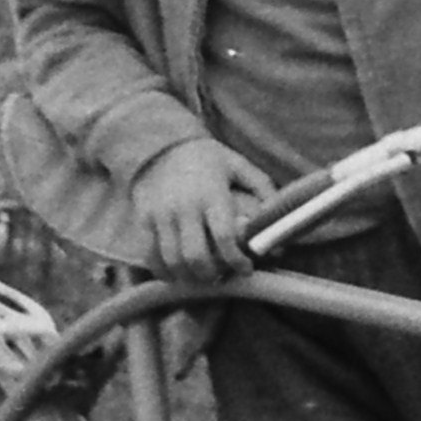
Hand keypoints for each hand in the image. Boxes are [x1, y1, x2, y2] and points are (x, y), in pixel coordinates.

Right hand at [132, 139, 273, 281]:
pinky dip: (164, 272)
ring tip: (202, 277)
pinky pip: (151, 256)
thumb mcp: (238, 165)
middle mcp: (183, 206)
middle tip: (221, 277)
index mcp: (211, 193)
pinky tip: (177, 275)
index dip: (237, 260)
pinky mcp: (143, 219)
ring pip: (173, 261)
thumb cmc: (207, 158)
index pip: (224, 237)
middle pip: (196, 256)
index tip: (247, 269)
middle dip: (212, 274)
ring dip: (189, 277)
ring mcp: (160, 214)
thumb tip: (277, 223)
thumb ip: (262, 189)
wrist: (160, 142)